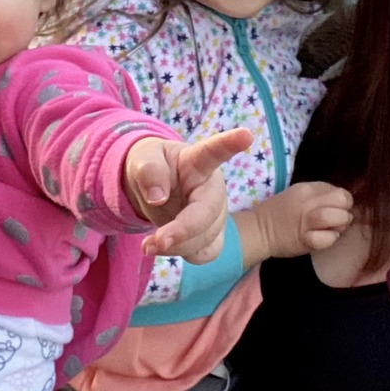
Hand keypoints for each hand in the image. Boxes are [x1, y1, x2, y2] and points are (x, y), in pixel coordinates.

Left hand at [123, 128, 247, 261]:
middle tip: (150, 244)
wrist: (156, 187)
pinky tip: (167, 248)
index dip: (230, 143)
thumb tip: (157, 196)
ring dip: (176, 246)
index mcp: (197, 161)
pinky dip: (185, 255)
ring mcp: (217, 213)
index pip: (214, 151)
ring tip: (149, 243)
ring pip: (204, 238)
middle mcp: (213, 188)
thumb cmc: (153, 167)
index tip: (246, 135)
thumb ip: (149, 171)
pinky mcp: (213, 234)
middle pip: (207, 213)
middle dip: (182, 232)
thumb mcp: (143, 160)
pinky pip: (206, 254)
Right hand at [244, 182, 354, 263]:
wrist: (259, 230)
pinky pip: (329, 238)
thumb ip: (318, 196)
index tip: (334, 209)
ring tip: (335, 229)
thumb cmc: (279, 213)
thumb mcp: (297, 195)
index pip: (338, 190)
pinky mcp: (305, 238)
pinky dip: (331, 239)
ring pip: (338, 216)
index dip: (341, 202)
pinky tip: (324, 239)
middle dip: (346, 210)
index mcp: (307, 188)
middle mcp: (308, 201)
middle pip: (342, 199)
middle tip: (339, 220)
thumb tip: (341, 203)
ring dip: (341, 224)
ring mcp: (307, 219)